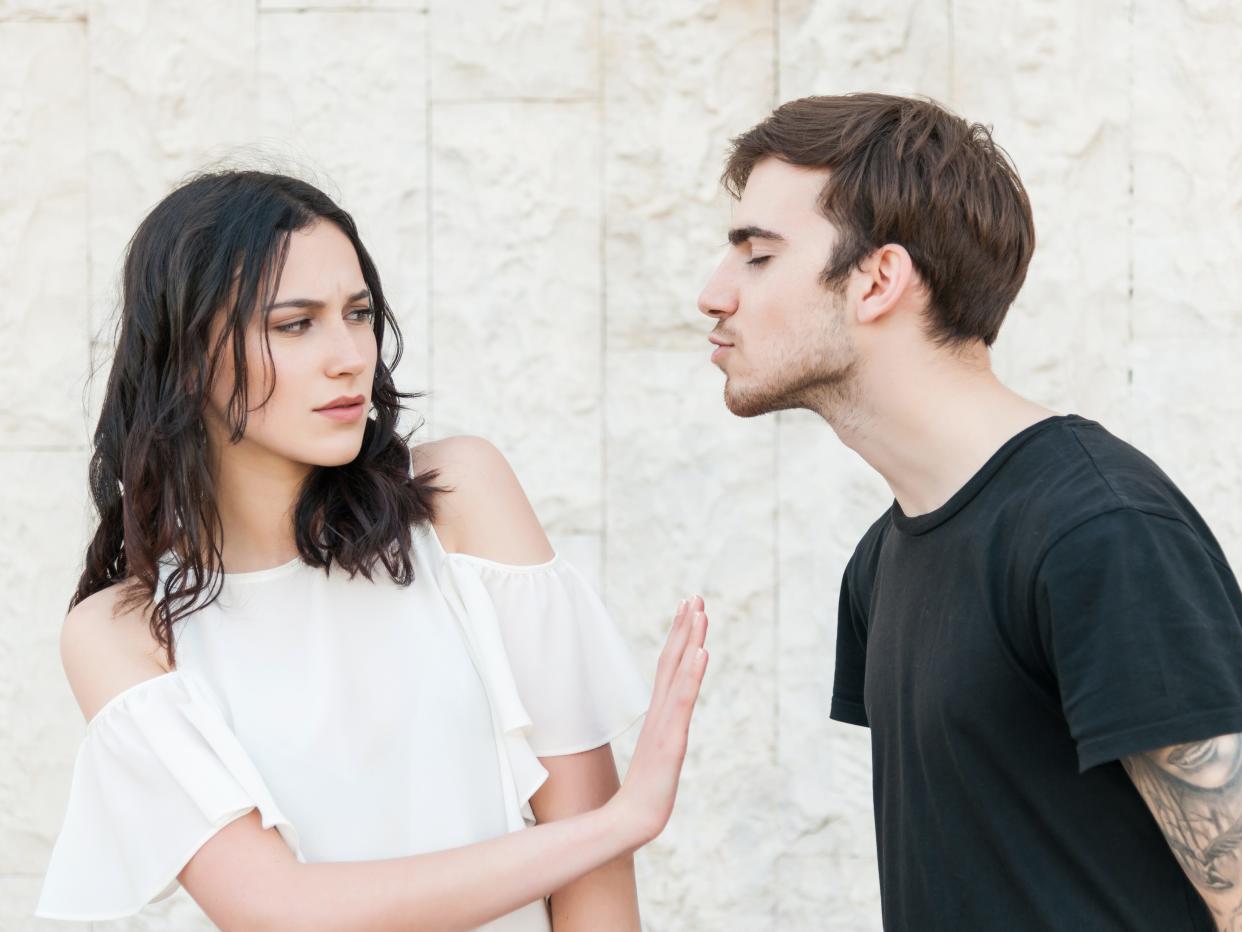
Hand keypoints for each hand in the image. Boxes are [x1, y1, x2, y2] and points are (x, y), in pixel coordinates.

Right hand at [608, 596, 708, 847]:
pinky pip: (682, 702)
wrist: (631, 822)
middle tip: (694, 596)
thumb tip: (665, 724)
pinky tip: (701, 653)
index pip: (668, 666)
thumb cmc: (644, 792)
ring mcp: (665, 723)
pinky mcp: (671, 740)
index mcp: (659, 712)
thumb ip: (661, 734)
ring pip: (678, 673)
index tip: (687, 608)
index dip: (678, 636)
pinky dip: (691, 675)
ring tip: (699, 612)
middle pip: (672, 660)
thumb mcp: (658, 754)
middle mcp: (661, 711)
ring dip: (689, 640)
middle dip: (684, 627)